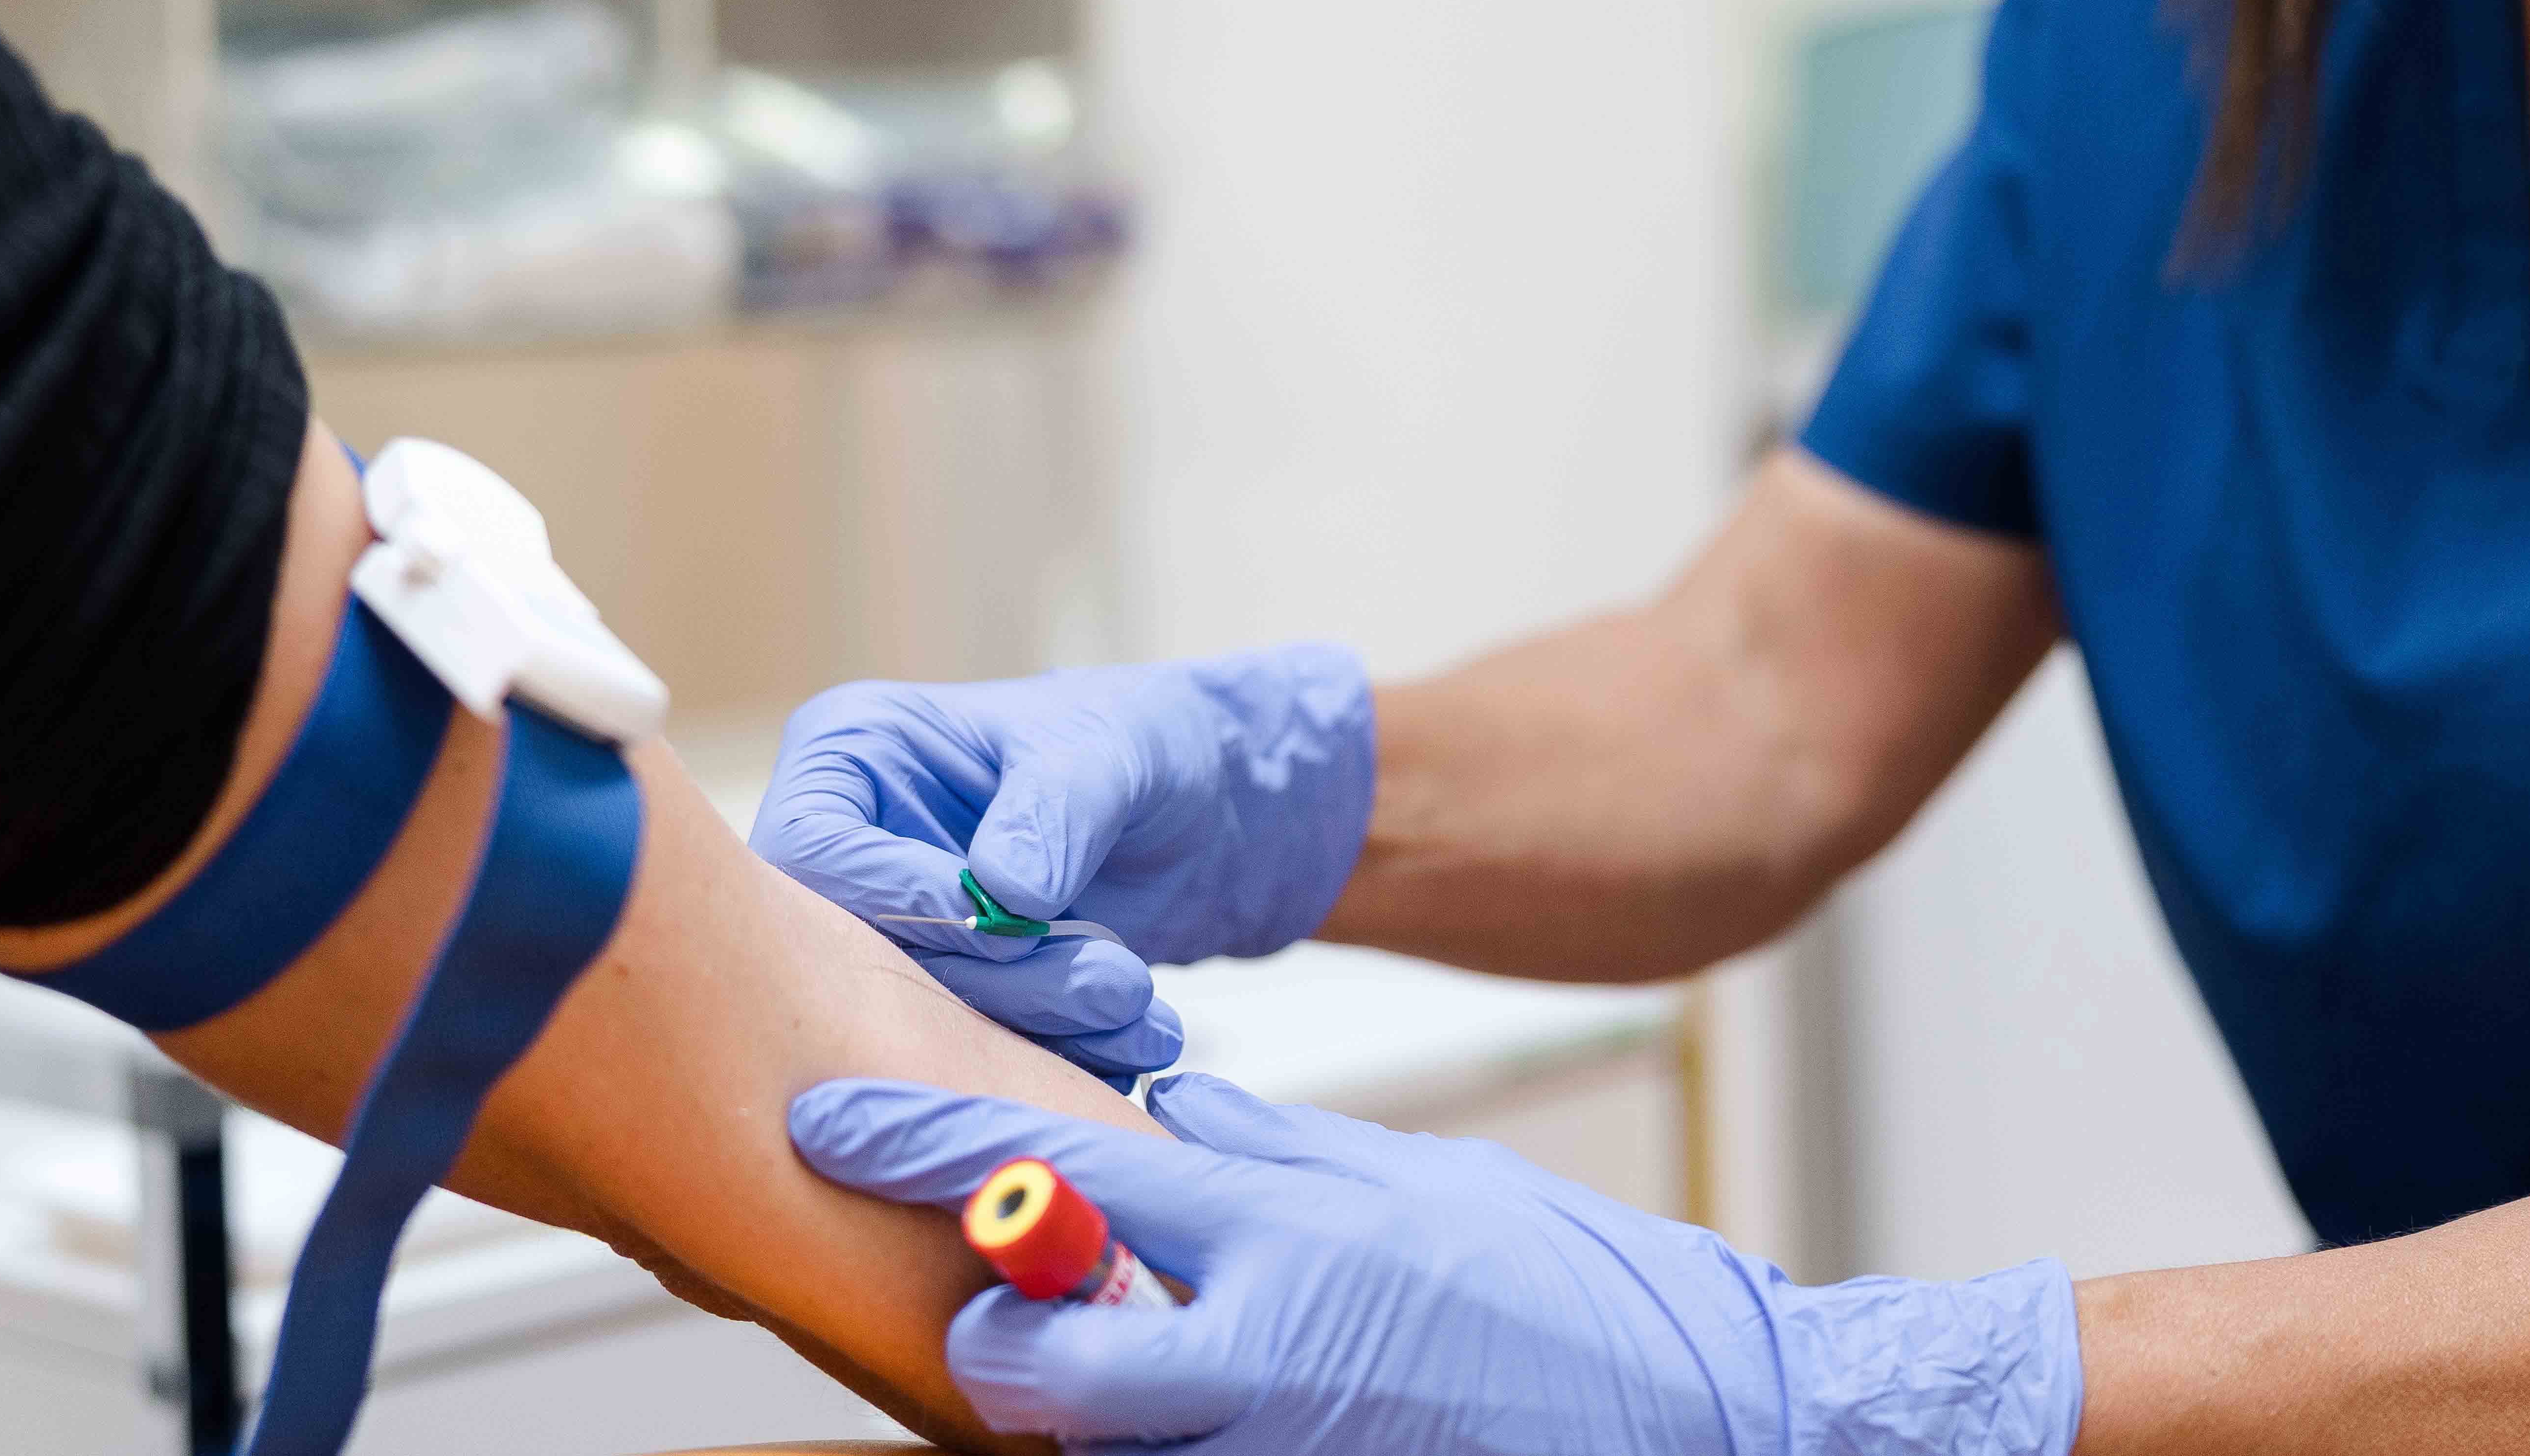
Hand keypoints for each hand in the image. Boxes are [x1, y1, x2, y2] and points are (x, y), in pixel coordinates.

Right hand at [749, 649, 1375, 1083]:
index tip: (1008, 926)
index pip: (813, 850)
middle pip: (859, 948)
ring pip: (920, 1013)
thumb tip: (1001, 893)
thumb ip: (1057, 807)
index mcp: (849, 754)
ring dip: (1037, 1027)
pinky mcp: (946, 990)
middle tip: (1112, 986)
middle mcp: (850, 845)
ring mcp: (893, 927)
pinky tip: (1137, 1037)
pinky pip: (970, 1046)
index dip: (900, 901)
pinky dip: (1056, 1053)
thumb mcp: (1111, 749)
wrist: (1199, 809)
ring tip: (1139, 1005)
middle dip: (992, 982)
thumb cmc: (1140, 740)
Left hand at [787, 1072, 2085, 1455]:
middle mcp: (1262, 1346)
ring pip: (1093, 1444)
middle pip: (1030, 1359)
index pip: (1057, 1170)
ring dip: (1074, 1412)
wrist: (1700, 1416)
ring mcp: (1274, 1444)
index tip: (829, 1113)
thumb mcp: (1414, 1183)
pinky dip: (1161, 1446)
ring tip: (1103, 1359)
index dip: (925, 1142)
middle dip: (988, 1346)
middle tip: (996, 1317)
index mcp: (1288, 1227)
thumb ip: (1275, 1153)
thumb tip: (1167, 1107)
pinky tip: (1199, 1405)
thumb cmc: (1563, 1291)